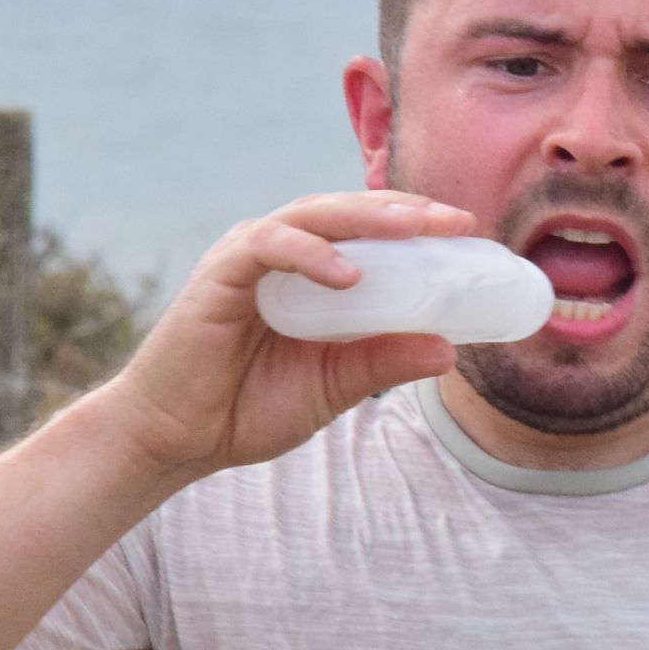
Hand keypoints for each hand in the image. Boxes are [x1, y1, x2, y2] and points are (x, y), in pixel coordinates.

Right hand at [97, 189, 479, 482]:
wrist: (177, 438)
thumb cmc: (248, 407)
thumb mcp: (333, 386)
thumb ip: (383, 362)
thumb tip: (450, 350)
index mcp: (313, 275)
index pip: (373, 236)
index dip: (420, 229)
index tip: (471, 235)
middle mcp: (285, 255)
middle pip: (351, 213)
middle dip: (406, 212)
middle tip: (457, 220)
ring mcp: (250, 258)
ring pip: (315, 215)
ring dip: (367, 217)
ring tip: (415, 228)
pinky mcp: (221, 272)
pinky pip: (269, 246)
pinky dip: (309, 254)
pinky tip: (347, 274)